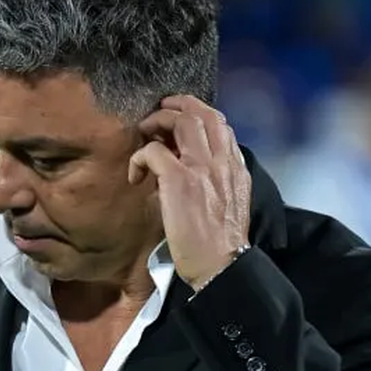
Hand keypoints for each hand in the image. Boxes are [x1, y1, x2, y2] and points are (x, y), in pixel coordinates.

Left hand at [128, 95, 251, 290]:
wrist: (220, 265)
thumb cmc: (219, 242)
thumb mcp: (229, 201)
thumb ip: (216, 178)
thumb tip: (188, 166)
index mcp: (235, 167)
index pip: (221, 123)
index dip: (197, 113)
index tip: (179, 118)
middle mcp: (222, 161)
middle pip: (201, 113)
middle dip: (176, 105)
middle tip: (156, 115)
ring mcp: (201, 167)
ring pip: (180, 121)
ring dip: (157, 122)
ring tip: (144, 136)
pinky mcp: (179, 180)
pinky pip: (153, 150)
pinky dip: (139, 156)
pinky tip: (135, 175)